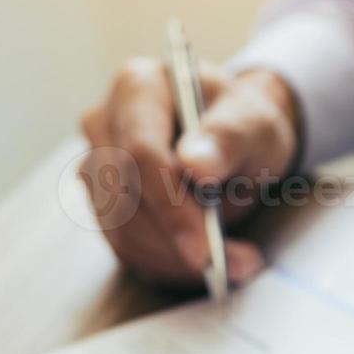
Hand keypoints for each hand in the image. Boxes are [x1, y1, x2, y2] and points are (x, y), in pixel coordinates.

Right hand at [79, 60, 300, 287]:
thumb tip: (196, 165)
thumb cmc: (245, 125)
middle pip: (123, 199)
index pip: (139, 153)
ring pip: (120, 231)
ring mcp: (96, 165)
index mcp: (138, 87)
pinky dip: (166, 264)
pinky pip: (125, 247)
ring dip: (174, 260)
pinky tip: (202, 260)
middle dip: (176, 244)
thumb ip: (229, 139)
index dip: (170, 206)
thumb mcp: (256, 124)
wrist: (236, 140)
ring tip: (230, 264)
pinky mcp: (102, 203)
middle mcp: (105, 123)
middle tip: (233, 266)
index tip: (205, 249)